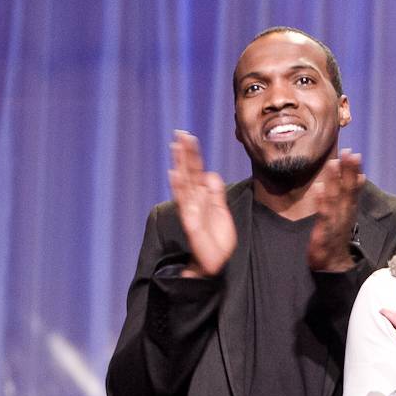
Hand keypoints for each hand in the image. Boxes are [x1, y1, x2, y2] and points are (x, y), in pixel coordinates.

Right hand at [167, 131, 235, 277]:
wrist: (215, 262)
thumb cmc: (216, 237)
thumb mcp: (220, 210)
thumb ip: (215, 193)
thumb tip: (210, 174)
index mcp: (202, 197)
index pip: (196, 171)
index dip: (193, 154)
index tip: (189, 137)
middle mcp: (194, 200)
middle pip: (188, 172)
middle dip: (185, 153)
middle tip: (180, 133)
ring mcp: (190, 210)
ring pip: (183, 183)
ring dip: (179, 164)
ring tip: (175, 147)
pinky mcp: (190, 222)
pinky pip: (184, 203)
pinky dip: (178, 188)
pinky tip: (174, 173)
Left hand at [307, 150, 363, 271]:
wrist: (334, 266)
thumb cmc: (336, 238)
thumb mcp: (344, 215)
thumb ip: (350, 195)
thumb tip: (359, 176)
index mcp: (348, 209)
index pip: (353, 188)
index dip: (354, 171)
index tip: (355, 154)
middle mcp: (344, 214)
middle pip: (347, 190)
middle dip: (349, 171)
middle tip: (350, 153)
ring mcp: (334, 223)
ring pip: (336, 199)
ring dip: (336, 181)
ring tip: (334, 164)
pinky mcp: (323, 232)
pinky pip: (323, 215)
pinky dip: (322, 201)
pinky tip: (319, 188)